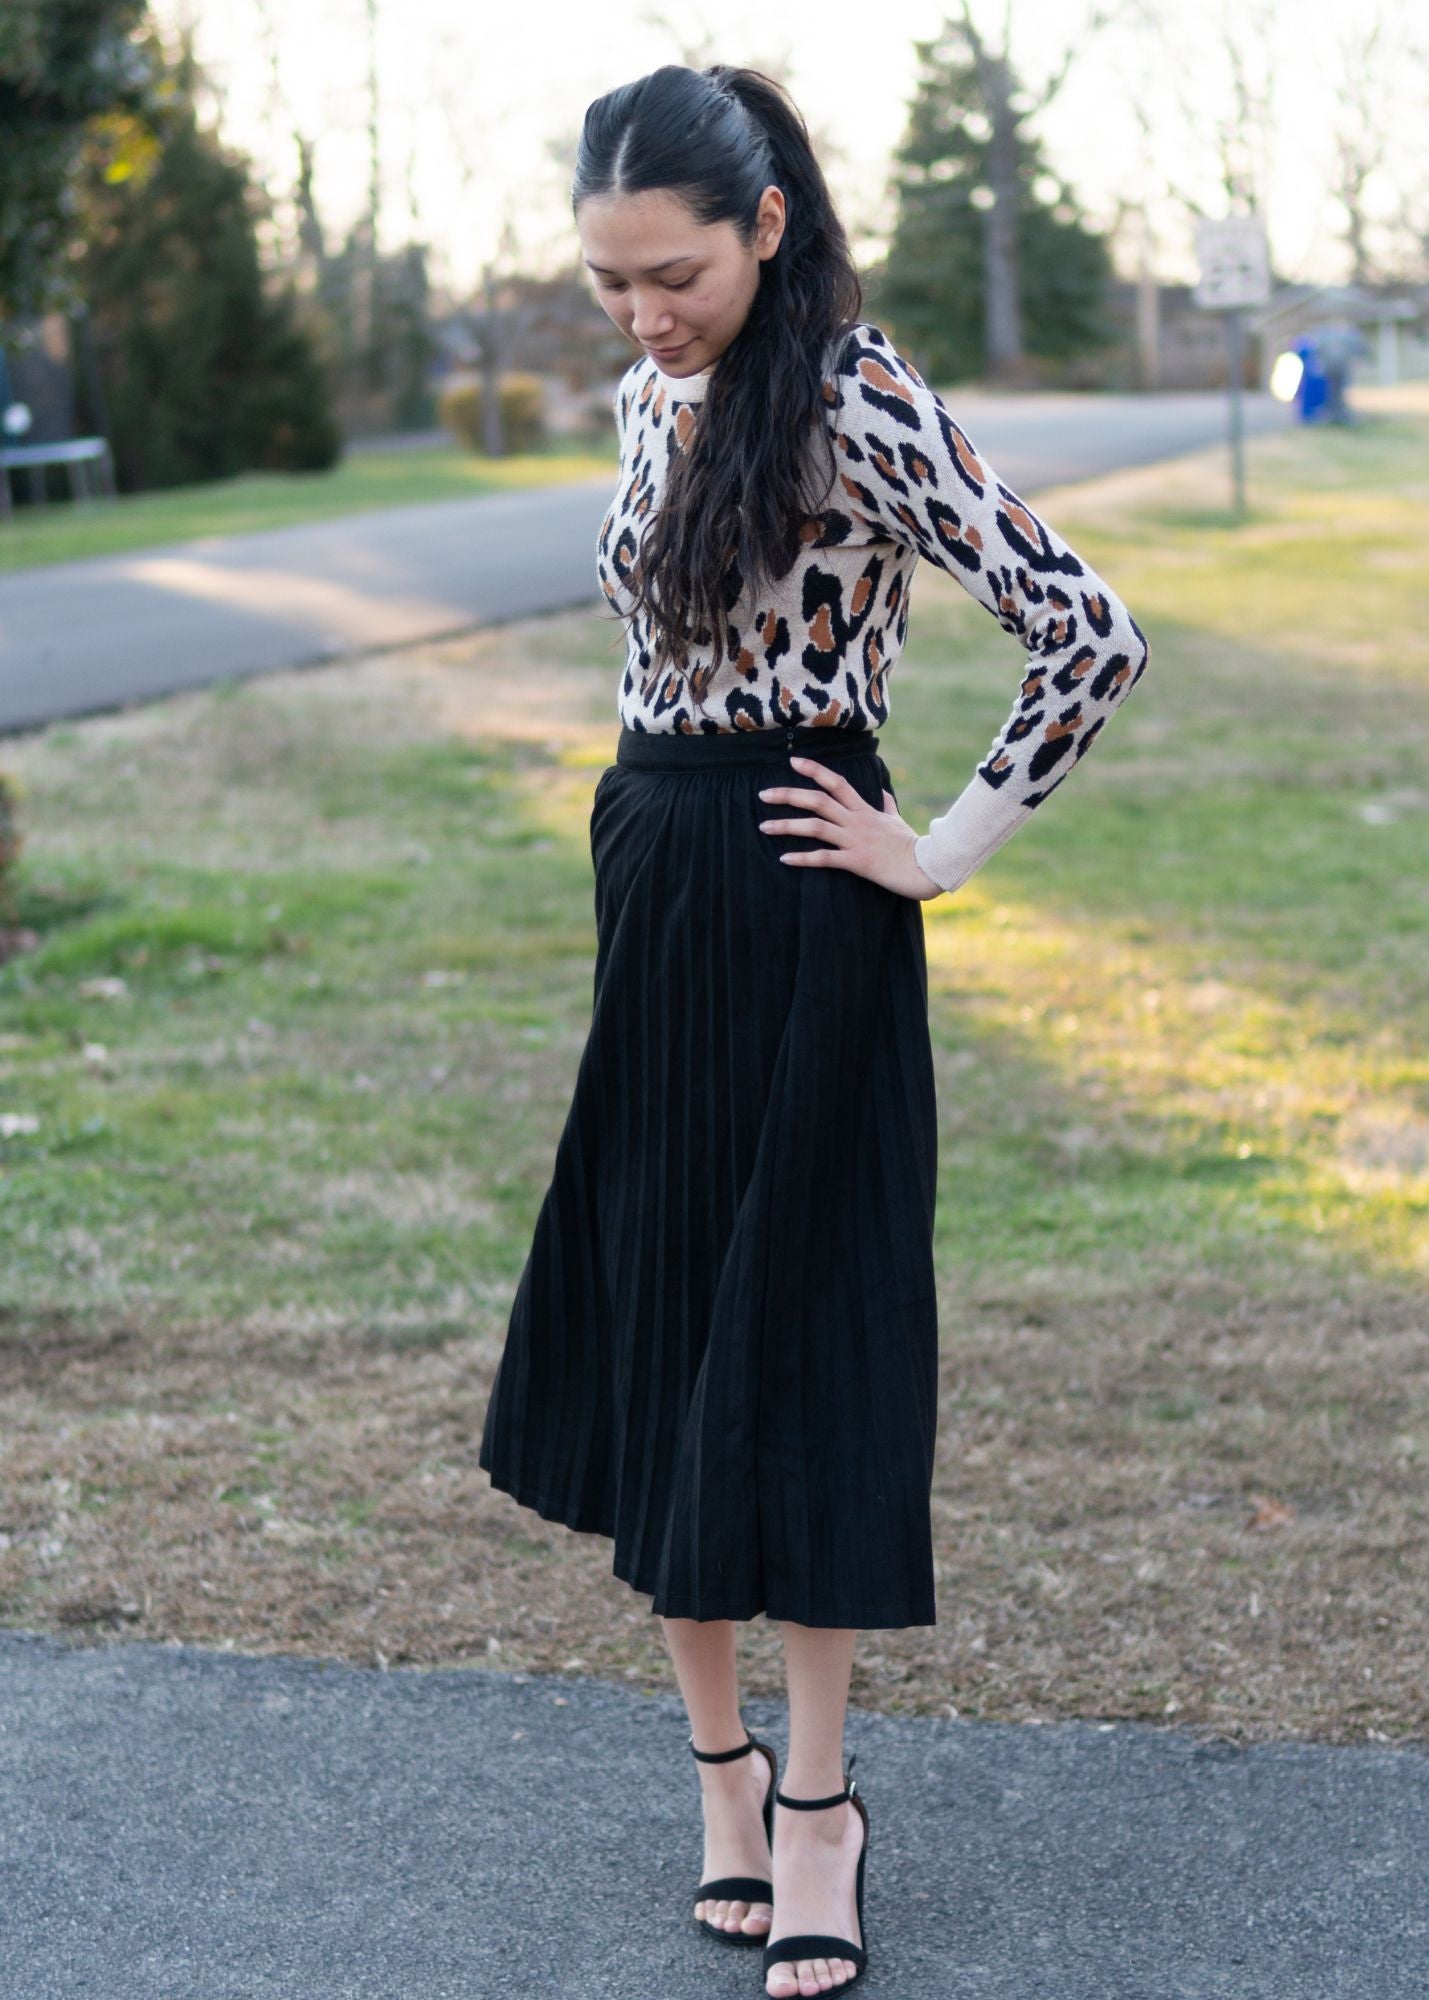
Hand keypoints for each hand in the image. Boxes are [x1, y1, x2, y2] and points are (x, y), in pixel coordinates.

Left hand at [757, 756, 945, 900]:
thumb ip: (887, 806)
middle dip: (788, 795)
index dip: (814, 770)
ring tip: (764, 827)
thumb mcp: (898, 821)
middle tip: (763, 794)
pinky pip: (824, 858)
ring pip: (815, 827)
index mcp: (865, 809)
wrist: (927, 866)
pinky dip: (803, 858)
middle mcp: (857, 820)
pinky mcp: (856, 861)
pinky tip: (784, 858)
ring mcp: (855, 840)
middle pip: (817, 800)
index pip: (836, 782)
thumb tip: (884, 794)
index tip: (792, 762)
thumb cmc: (912, 845)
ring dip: (787, 826)